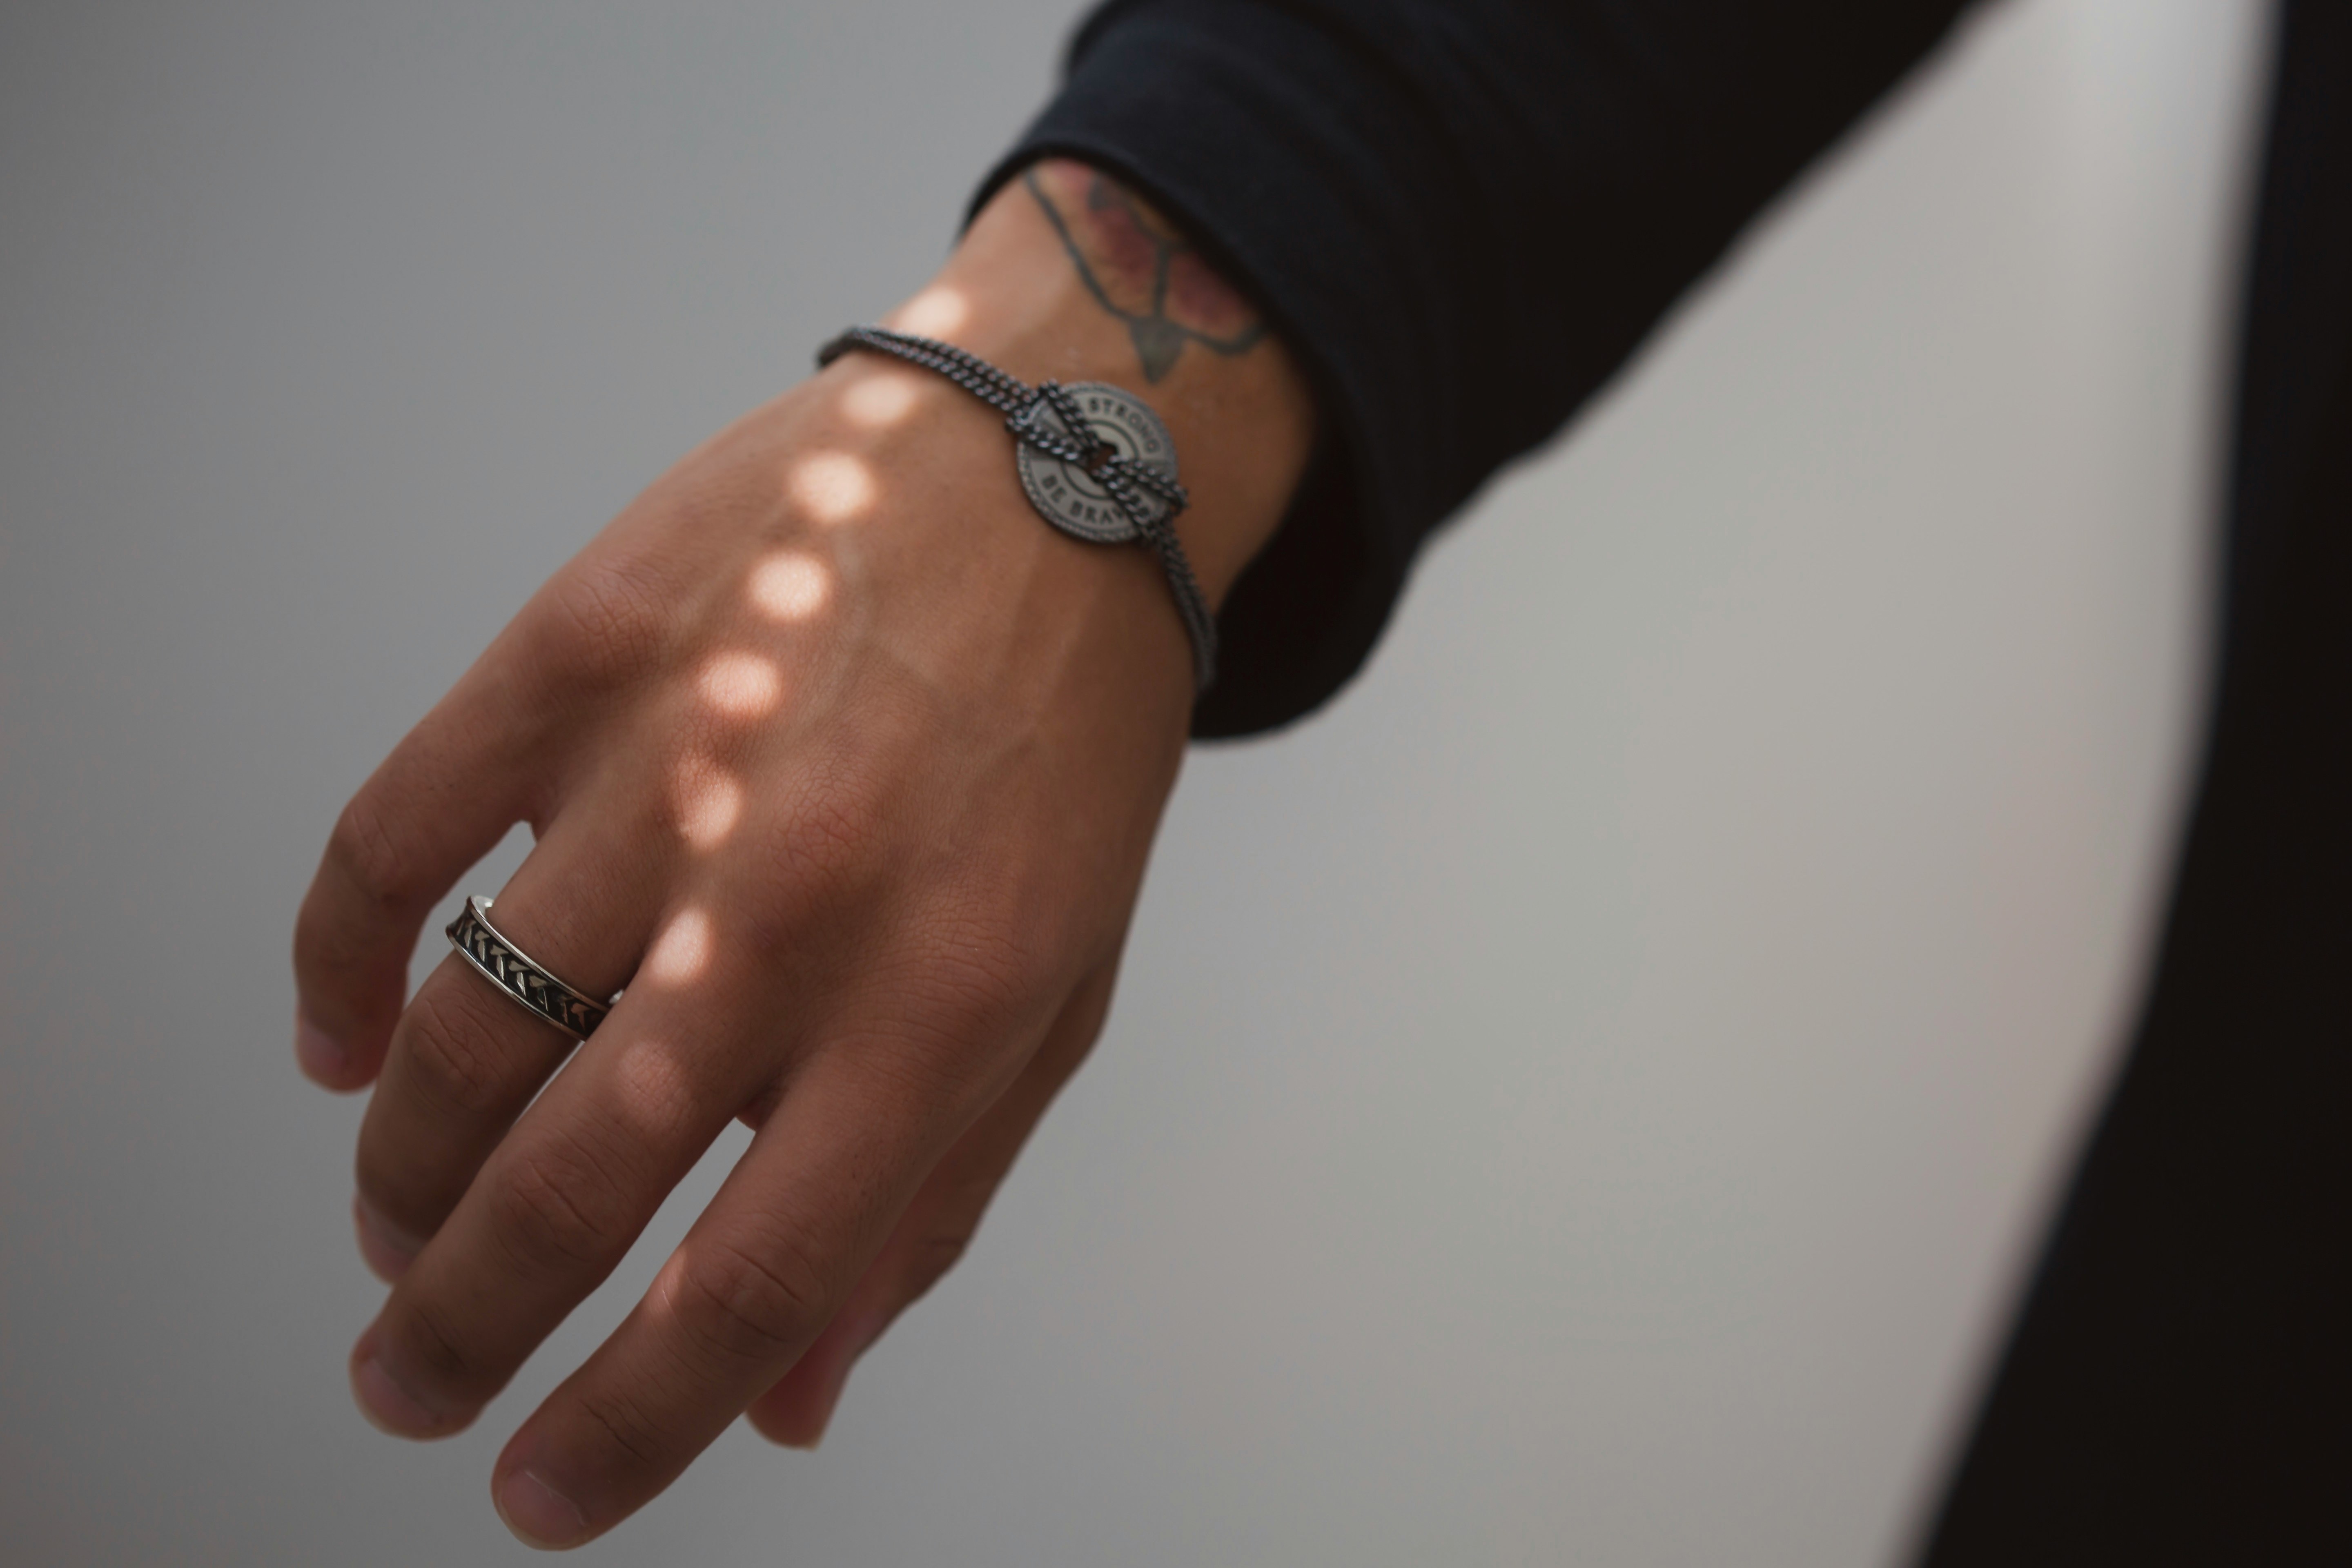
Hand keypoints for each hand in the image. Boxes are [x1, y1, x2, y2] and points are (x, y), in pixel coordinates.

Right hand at [292, 160, 1311, 1547]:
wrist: (1050, 476)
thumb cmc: (1063, 757)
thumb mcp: (1057, 997)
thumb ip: (928, 1203)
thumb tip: (789, 1402)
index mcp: (937, 1008)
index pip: (745, 1291)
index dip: (627, 1430)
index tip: (540, 1494)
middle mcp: (791, 903)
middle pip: (571, 1185)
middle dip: (457, 1324)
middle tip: (406, 1379)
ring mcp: (667, 767)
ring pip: (461, 1035)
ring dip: (402, 1169)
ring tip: (398, 1224)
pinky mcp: (574, 652)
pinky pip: (392, 842)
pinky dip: (339, 963)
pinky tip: (339, 1040)